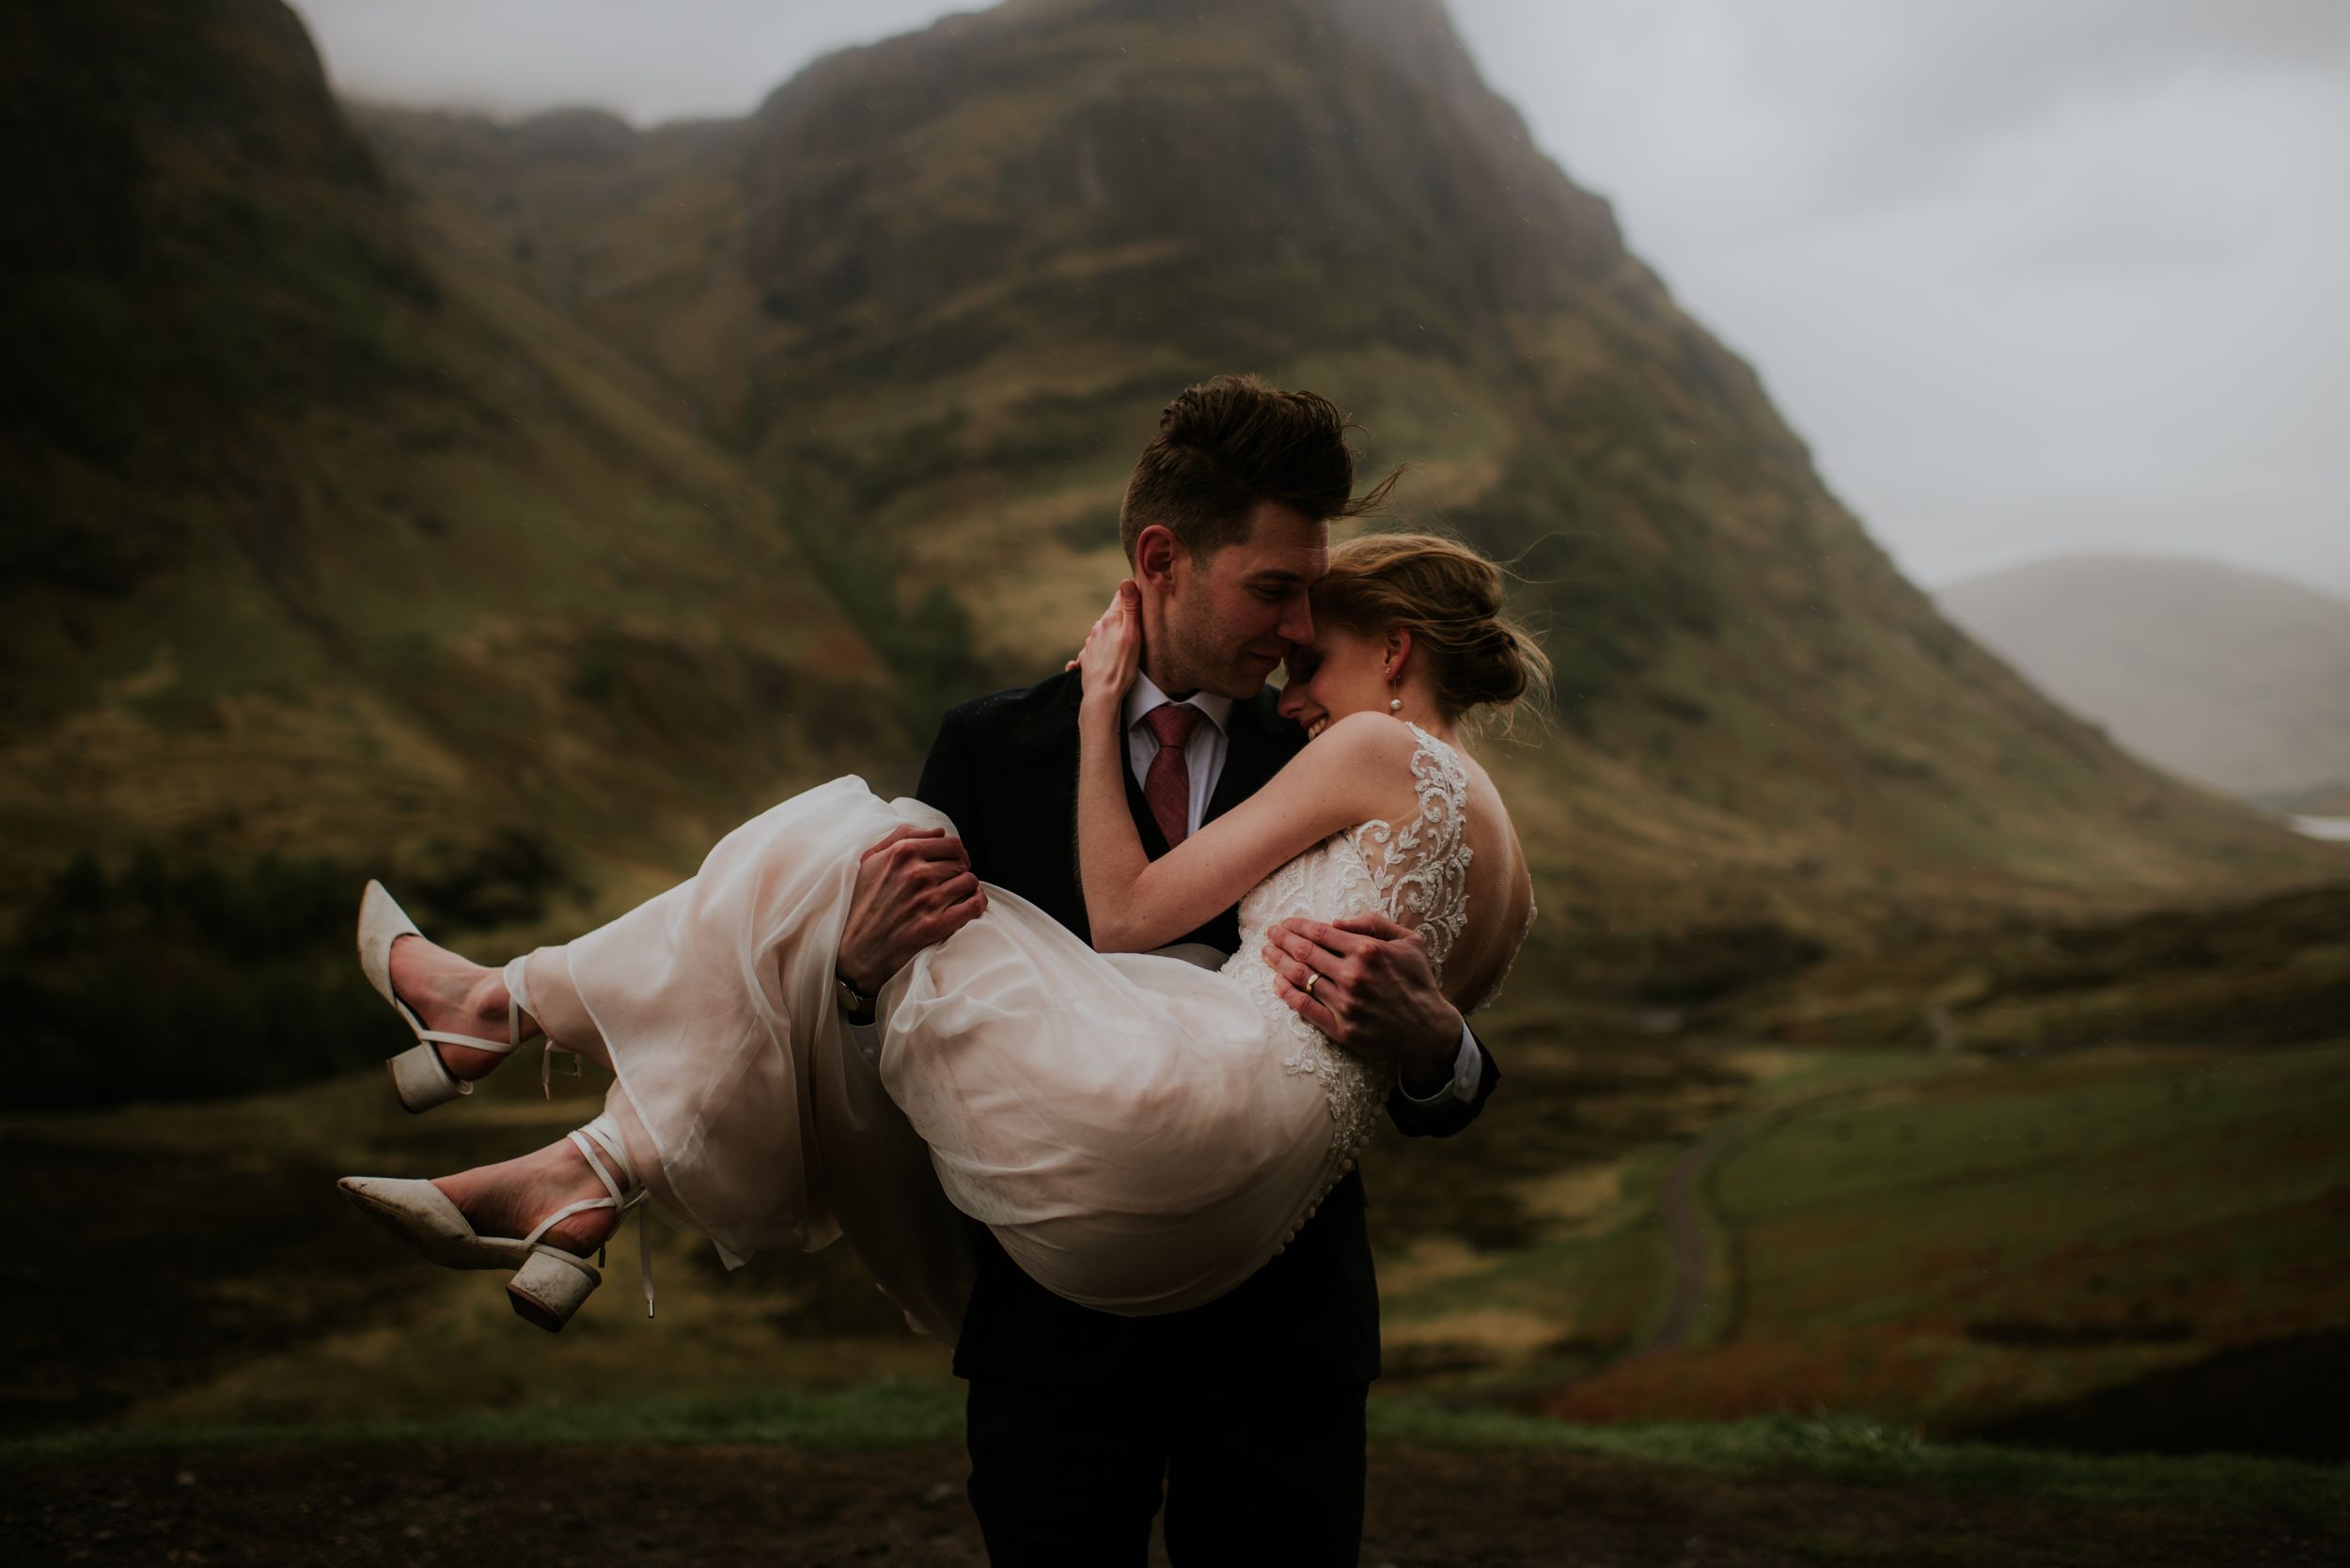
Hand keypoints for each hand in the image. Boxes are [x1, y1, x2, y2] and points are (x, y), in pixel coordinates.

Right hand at [836, 825, 985, 993]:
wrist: (858, 950)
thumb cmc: (865, 903)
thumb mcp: (871, 861)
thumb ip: (901, 837)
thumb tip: (938, 831)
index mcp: (902, 853)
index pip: (951, 843)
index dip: (956, 853)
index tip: (952, 862)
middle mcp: (916, 873)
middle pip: (961, 863)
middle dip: (960, 871)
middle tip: (951, 882)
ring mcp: (927, 900)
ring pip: (969, 881)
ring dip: (967, 888)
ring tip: (956, 895)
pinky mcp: (936, 925)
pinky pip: (974, 905)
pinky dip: (978, 902)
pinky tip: (969, 904)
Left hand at [1073, 580, 1142, 706]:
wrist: (1102, 694)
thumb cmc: (1122, 667)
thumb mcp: (1132, 635)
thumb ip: (1130, 608)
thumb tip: (1127, 581)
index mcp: (1109, 620)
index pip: (1120, 597)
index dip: (1132, 595)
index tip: (1141, 599)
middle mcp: (1097, 628)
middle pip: (1112, 615)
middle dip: (1123, 618)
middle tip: (1137, 627)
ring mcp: (1090, 643)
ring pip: (1104, 632)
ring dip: (1113, 635)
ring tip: (1125, 646)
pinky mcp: (1087, 657)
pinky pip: (1096, 649)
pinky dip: (1102, 651)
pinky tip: (1108, 659)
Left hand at [1260, 913, 1461, 1090]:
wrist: (1427, 1030)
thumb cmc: (1417, 981)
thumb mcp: (1409, 941)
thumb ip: (1374, 923)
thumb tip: (1336, 921)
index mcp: (1367, 951)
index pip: (1320, 933)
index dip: (1297, 925)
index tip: (1285, 922)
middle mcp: (1353, 975)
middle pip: (1304, 952)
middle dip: (1282, 940)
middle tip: (1269, 934)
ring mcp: (1345, 1003)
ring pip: (1300, 977)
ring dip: (1278, 962)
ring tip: (1266, 953)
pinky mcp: (1340, 1028)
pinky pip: (1304, 1007)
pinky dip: (1286, 993)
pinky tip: (1276, 983)